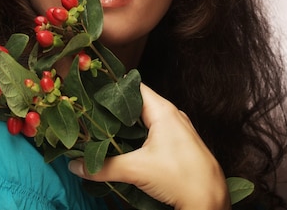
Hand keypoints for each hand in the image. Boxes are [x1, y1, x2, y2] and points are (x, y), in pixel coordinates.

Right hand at [68, 83, 230, 209]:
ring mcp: (176, 130)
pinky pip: (153, 135)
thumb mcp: (137, 170)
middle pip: (137, 105)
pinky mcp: (178, 146)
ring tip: (101, 133)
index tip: (90, 93)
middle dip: (114, 112)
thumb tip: (76, 165)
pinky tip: (124, 150)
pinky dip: (137, 139)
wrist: (210, 199)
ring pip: (145, 122)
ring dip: (126, 128)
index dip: (112, 89)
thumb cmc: (181, 176)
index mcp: (163, 110)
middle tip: (89, 117)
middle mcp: (171, 116)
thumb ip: (104, 166)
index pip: (133, 88)